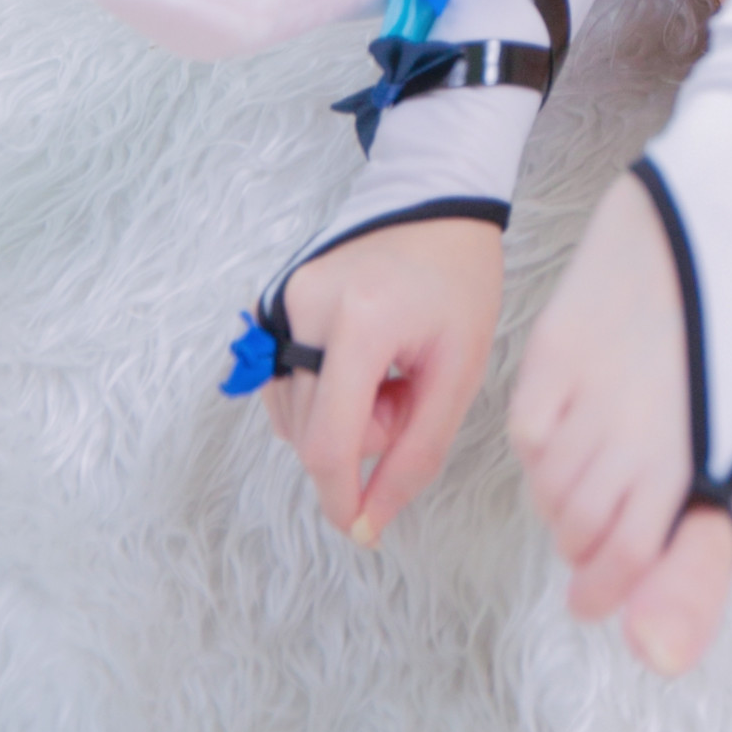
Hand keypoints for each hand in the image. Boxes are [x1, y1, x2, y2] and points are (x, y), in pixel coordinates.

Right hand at [259, 212, 504, 545]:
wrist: (438, 205)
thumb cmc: (460, 283)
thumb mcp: (460, 371)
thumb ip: (417, 453)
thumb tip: (369, 524)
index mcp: (362, 320)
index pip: (329, 440)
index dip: (340, 497)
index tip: (359, 526)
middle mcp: (307, 307)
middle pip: (310, 432)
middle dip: (362, 436)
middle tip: (410, 390)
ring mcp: (282, 300)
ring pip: (290, 415)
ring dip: (339, 416)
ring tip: (388, 371)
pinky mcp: (272, 301)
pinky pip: (281, 384)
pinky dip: (318, 395)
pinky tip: (359, 364)